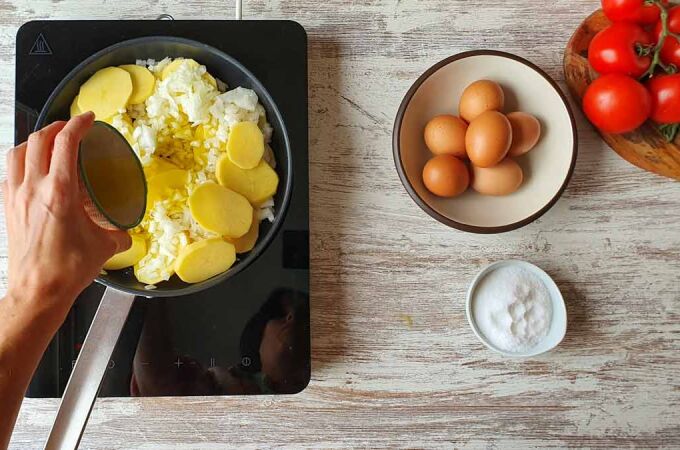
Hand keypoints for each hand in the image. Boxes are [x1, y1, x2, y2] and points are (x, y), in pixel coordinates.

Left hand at [2, 112, 130, 310]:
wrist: (38, 290)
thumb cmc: (69, 269)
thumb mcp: (105, 247)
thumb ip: (118, 233)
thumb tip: (126, 231)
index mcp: (59, 191)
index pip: (65, 143)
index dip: (78, 124)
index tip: (89, 119)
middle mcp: (33, 188)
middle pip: (38, 139)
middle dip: (56, 127)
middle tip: (71, 128)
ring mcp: (15, 197)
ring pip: (17, 152)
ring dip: (34, 140)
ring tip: (47, 142)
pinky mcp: (7, 208)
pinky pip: (9, 173)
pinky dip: (20, 162)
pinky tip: (31, 170)